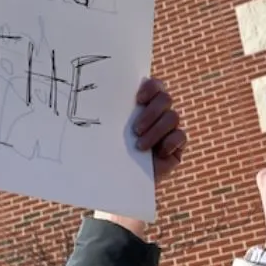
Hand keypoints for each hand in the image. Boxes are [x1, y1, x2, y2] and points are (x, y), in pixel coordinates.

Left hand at [93, 77, 187, 237]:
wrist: (120, 180)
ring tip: (139, 146)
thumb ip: (105, 117)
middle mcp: (158, 112)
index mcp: (142, 103)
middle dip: (151, 113)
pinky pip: (181, 136)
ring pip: (173, 117)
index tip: (137, 99)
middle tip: (135, 130)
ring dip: (156, 131)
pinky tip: (158, 153)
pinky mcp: (177, 145)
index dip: (150, 87)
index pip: (154, 85)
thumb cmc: (109, 153)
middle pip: (165, 98)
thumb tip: (84, 105)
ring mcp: (169, 128)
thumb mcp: (106, 134)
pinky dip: (170, 143)